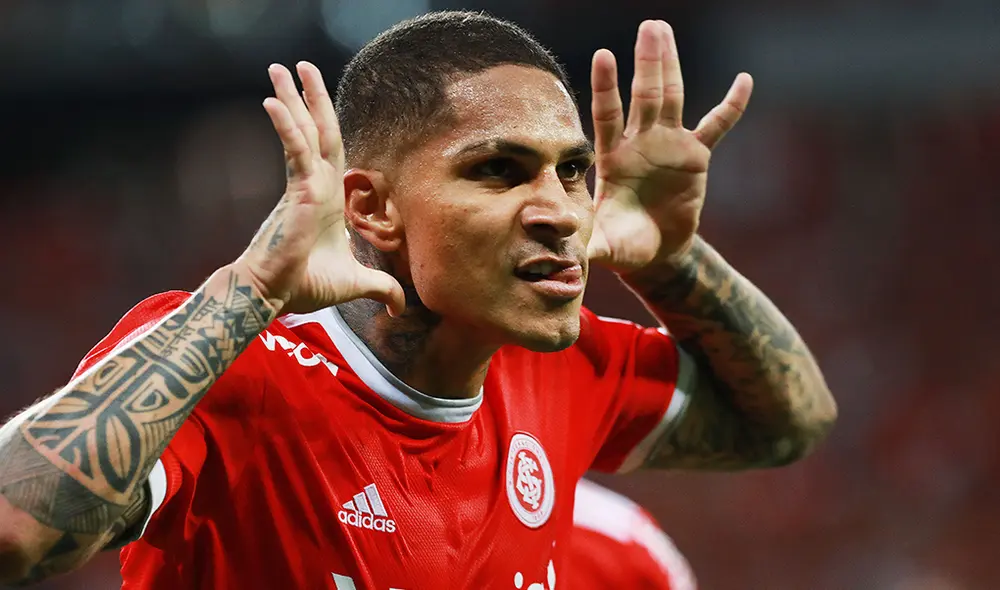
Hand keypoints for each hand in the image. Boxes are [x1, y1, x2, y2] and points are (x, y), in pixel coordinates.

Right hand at [236, 62, 404, 315]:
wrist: (276, 294)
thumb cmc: (306, 285)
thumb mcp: (355, 282)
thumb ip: (380, 286)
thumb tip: (399, 305)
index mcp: (328, 198)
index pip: (332, 150)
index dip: (328, 123)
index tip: (319, 100)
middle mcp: (316, 185)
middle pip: (319, 131)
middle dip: (312, 98)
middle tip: (301, 66)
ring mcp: (305, 185)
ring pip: (305, 132)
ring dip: (295, 98)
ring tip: (281, 67)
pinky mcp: (297, 191)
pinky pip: (294, 151)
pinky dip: (286, 126)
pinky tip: (275, 100)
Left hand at [587, 20, 752, 271]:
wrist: (653, 252)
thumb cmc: (622, 246)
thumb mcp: (605, 247)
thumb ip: (592, 245)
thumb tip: (573, 256)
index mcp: (614, 159)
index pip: (608, 116)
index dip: (608, 88)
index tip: (605, 56)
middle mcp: (640, 144)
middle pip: (644, 96)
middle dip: (647, 62)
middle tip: (649, 26)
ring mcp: (669, 146)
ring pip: (672, 98)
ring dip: (670, 66)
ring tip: (664, 31)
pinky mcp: (696, 157)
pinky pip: (716, 126)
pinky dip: (731, 106)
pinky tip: (744, 81)